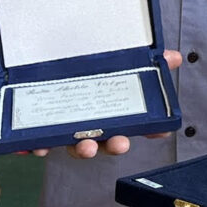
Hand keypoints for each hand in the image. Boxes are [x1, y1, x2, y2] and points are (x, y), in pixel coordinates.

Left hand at [32, 49, 180, 157]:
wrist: (34, 63)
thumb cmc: (78, 72)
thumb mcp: (111, 62)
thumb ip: (142, 60)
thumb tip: (172, 56)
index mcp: (108, 111)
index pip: (133, 124)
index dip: (148, 129)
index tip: (161, 132)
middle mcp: (89, 123)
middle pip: (106, 140)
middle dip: (115, 145)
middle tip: (121, 143)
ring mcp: (65, 129)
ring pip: (76, 146)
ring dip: (83, 150)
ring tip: (86, 146)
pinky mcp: (40, 130)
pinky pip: (40, 142)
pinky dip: (40, 146)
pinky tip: (40, 146)